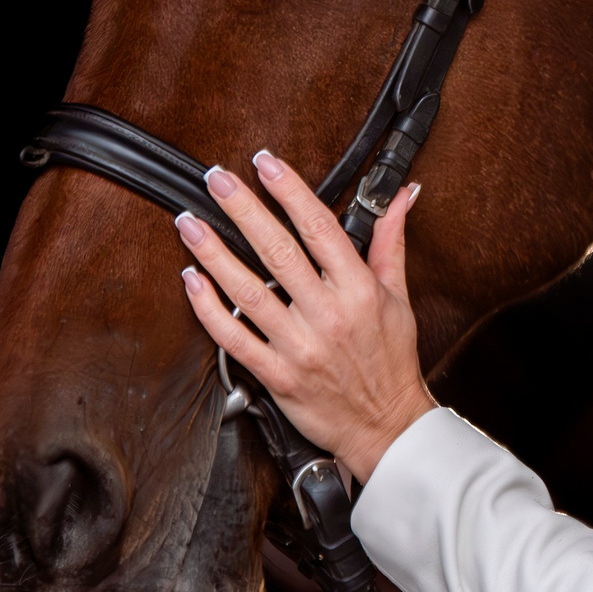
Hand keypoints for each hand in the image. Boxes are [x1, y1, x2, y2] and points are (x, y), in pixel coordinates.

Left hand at [176, 148, 434, 479]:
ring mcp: (299, 347)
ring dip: (213, 253)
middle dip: (244, 209)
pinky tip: (192, 280)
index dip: (290, 191)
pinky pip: (234, 338)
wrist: (386, 427)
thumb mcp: (399, 296)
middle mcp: (327, 315)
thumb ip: (391, 242)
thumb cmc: (392, 361)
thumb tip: (402, 195)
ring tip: (189, 222)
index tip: (266, 164)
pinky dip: (208, 308)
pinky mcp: (276, 375)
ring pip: (247, 292)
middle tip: (217, 179)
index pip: (320, 228)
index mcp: (359, 290)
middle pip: (278, 252)